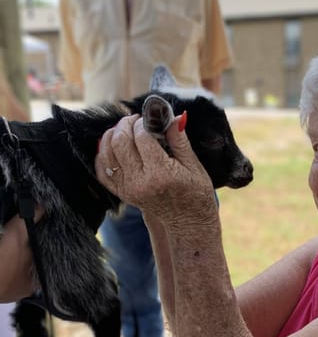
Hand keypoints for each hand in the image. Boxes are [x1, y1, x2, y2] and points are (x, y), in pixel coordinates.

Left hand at [95, 114, 217, 228]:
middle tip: (135, 120)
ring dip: (113, 136)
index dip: (144, 122)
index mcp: (160, 173)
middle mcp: (140, 182)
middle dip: (125, 125)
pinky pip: (102, 170)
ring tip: (125, 130)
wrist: (188, 220)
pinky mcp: (122, 193)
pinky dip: (104, 154)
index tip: (150, 118)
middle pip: (120, 142)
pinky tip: (114, 146)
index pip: (142, 137)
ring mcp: (128, 189)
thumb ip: (179, 139)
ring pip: (107, 153)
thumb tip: (173, 116)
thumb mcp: (193, 164)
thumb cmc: (196, 191)